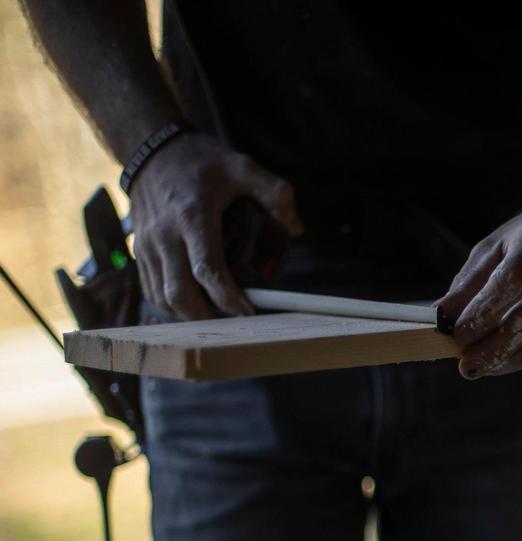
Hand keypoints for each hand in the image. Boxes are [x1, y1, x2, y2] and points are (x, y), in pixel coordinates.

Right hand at [128, 132, 303, 319]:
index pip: (207, 268)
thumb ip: (275, 192)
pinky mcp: (139, 251)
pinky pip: (150, 290)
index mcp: (192, 216)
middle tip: (233, 322)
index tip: (247, 310)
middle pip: (179, 292)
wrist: (151, 150)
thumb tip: (295, 228)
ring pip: (161, 297)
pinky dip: (171, 305)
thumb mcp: (243, 166)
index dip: (226, 297)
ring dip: (188, 314)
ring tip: (216, 315)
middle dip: (206, 316)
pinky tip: (193, 305)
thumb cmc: (201, 162)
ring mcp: (147, 245)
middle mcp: (165, 235)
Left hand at [436, 211, 521, 377]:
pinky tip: (512, 360)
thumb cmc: (520, 245)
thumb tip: (441, 319)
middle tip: (467, 366)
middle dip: (496, 346)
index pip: (513, 281)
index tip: (457, 337)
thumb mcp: (489, 252)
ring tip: (485, 366)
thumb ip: (466, 284)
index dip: (483, 313)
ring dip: (514, 359)